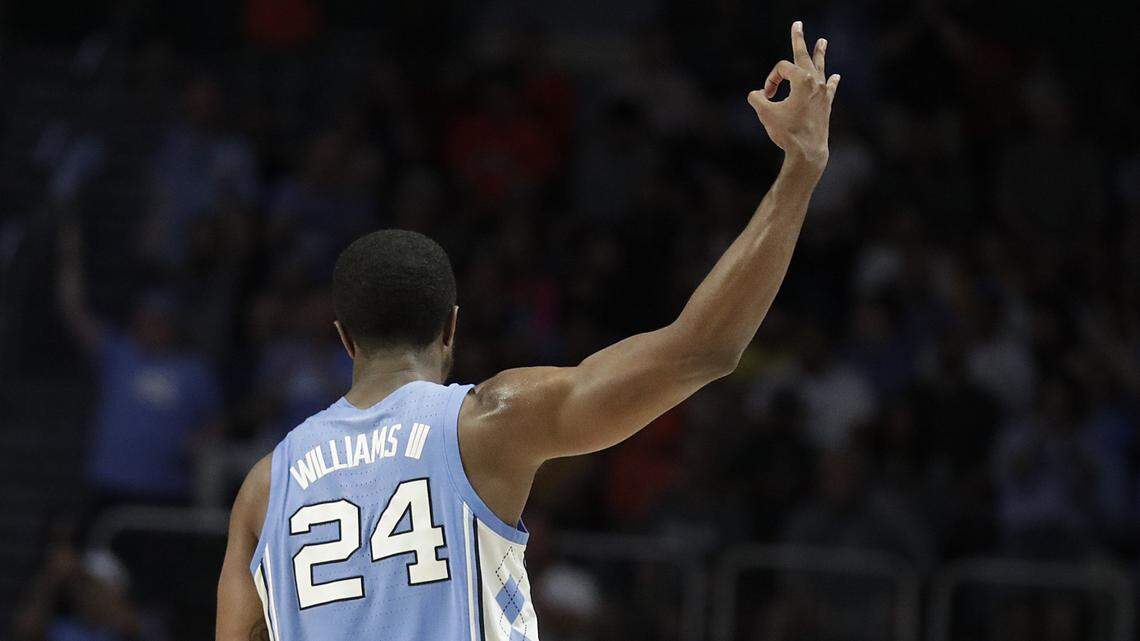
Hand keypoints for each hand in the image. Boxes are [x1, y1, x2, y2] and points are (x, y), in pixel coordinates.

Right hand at [748, 21, 839, 169]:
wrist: (808, 152)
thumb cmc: (787, 132)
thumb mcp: (765, 113)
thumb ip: (756, 98)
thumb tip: (757, 94)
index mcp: (801, 79)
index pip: (781, 69)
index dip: (770, 80)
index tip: (766, 97)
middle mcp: (815, 81)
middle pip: (804, 55)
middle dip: (798, 39)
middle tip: (798, 24)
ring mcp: (823, 92)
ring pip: (821, 68)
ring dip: (820, 54)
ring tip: (823, 41)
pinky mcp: (826, 105)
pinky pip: (830, 88)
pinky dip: (831, 82)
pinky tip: (835, 77)